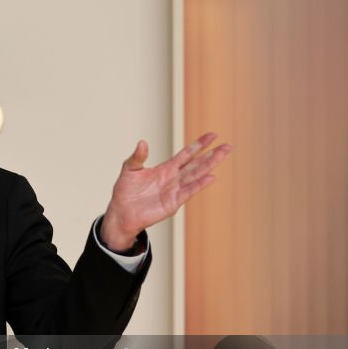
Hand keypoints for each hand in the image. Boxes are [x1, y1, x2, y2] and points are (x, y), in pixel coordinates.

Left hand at [101, 132, 231, 250]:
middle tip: (227, 146)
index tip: (212, 135)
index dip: (199, 145)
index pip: (186, 154)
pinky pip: (188, 192)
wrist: (121, 213)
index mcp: (165, 169)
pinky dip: (199, 185)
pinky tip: (211, 177)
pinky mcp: (172, 203)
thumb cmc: (125, 192)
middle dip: (211, 155)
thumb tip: (142, 142)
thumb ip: (137, 157)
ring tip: (221, 156)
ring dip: (209, 166)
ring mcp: (174, 190)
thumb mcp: (129, 170)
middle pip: (196, 164)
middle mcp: (173, 178)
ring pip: (195, 176)